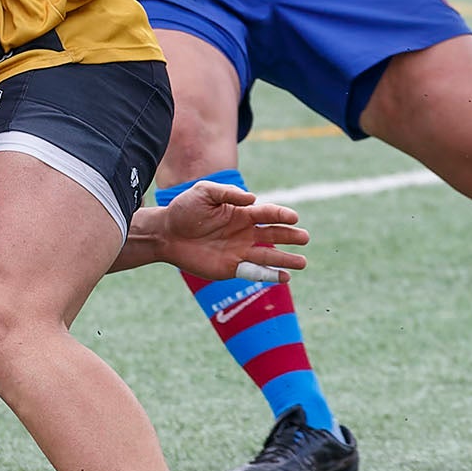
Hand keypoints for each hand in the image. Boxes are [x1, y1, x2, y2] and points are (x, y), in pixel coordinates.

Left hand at [155, 181, 309, 282]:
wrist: (166, 234)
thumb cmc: (184, 209)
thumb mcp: (204, 192)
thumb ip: (228, 193)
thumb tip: (253, 199)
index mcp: (241, 213)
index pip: (267, 214)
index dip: (281, 215)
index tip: (294, 218)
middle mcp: (245, 232)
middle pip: (273, 234)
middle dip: (289, 236)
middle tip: (305, 238)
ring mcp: (239, 251)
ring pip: (268, 256)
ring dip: (286, 260)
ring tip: (303, 262)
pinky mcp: (231, 268)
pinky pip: (254, 272)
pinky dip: (270, 275)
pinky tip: (284, 278)